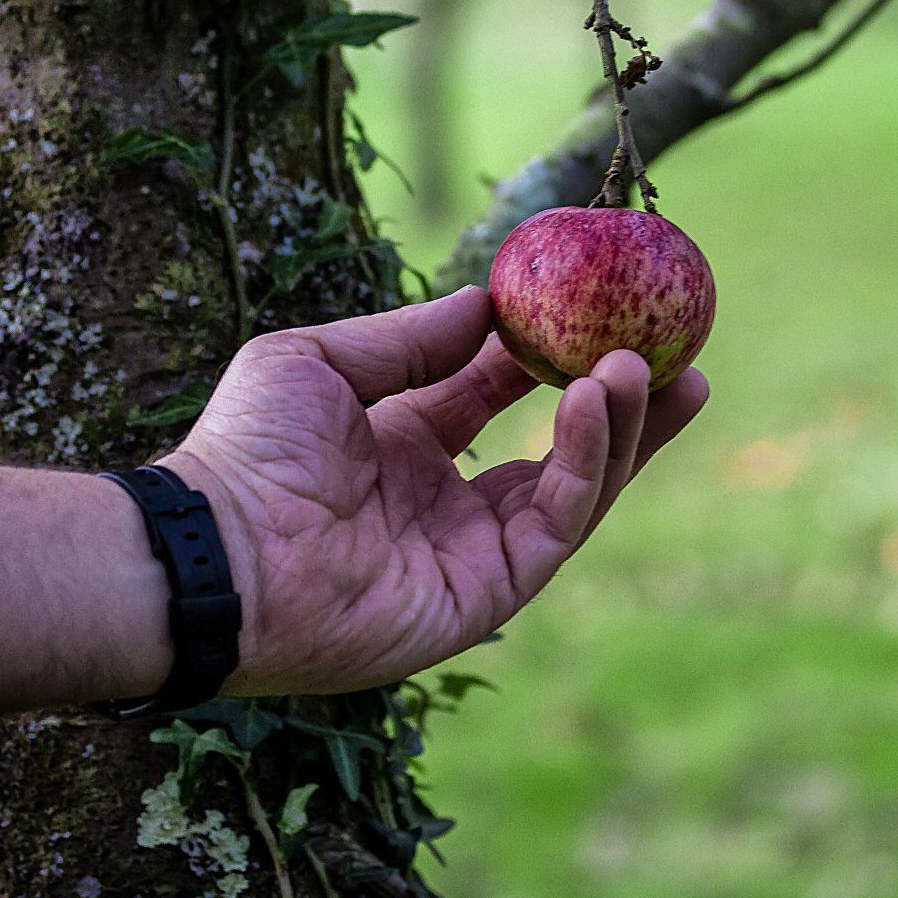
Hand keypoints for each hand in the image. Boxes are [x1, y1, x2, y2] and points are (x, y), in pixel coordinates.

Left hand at [162, 286, 708, 693]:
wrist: (218, 550)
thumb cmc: (246, 450)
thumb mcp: (320, 360)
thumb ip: (410, 337)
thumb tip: (488, 302)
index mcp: (401, 446)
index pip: (496, 396)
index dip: (549, 357)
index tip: (598, 309)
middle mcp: (443, 501)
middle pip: (556, 449)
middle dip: (622, 406)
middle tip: (678, 355)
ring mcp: (469, 552)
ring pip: (573, 488)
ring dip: (618, 428)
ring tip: (652, 368)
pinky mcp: (486, 595)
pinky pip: (555, 522)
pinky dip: (587, 463)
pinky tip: (598, 403)